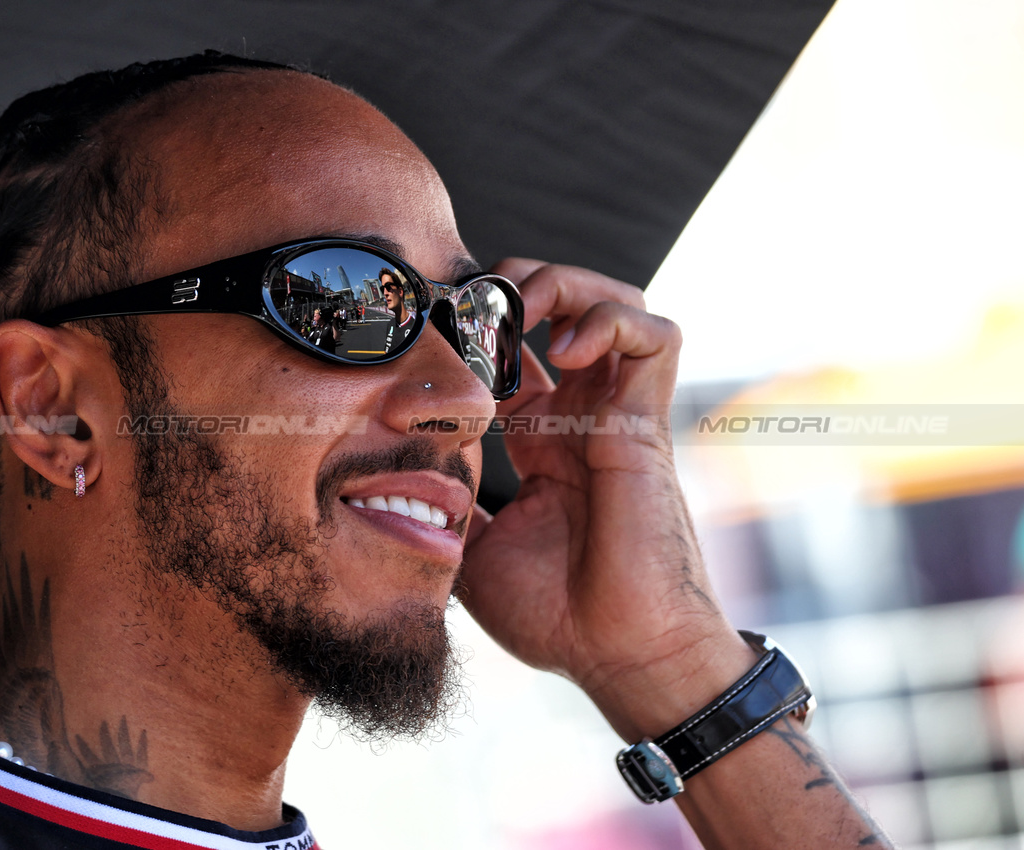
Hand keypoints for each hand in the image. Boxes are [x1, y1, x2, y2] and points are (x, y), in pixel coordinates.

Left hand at [460, 259, 751, 739]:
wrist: (617, 658)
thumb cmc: (556, 615)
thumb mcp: (469, 549)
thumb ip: (444, 504)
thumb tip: (391, 480)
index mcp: (540, 442)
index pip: (514, 354)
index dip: (476, 331)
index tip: (430, 335)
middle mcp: (579, 418)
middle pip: (565, 308)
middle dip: (516, 287)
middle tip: (471, 308)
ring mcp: (616, 415)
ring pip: (614, 302)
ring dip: (563, 286)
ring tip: (519, 311)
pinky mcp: (647, 422)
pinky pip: (657, 336)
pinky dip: (611, 321)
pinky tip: (564, 349)